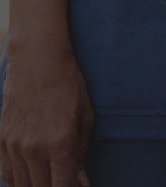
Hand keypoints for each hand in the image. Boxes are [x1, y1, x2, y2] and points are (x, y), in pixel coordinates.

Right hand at [0, 45, 92, 186]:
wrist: (37, 62)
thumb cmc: (68, 87)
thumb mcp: (85, 118)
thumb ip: (80, 153)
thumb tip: (79, 181)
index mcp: (60, 142)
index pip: (62, 185)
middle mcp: (34, 148)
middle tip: (64, 184)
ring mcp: (13, 145)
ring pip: (20, 184)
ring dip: (35, 186)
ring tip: (48, 180)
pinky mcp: (0, 139)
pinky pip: (5, 172)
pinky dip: (16, 180)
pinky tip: (29, 177)